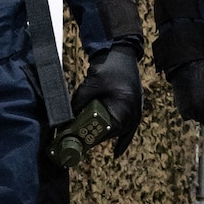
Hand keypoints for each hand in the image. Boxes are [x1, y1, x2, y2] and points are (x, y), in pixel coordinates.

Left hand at [72, 41, 142, 158]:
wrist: (121, 51)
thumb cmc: (108, 66)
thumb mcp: (91, 84)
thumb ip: (79, 102)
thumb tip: (67, 118)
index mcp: (126, 107)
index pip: (109, 130)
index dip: (93, 137)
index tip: (79, 142)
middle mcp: (134, 112)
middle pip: (115, 133)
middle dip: (98, 138)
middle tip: (81, 145)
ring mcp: (136, 109)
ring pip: (122, 131)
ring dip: (107, 136)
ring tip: (90, 144)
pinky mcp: (133, 106)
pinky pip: (128, 128)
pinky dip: (122, 139)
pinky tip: (117, 152)